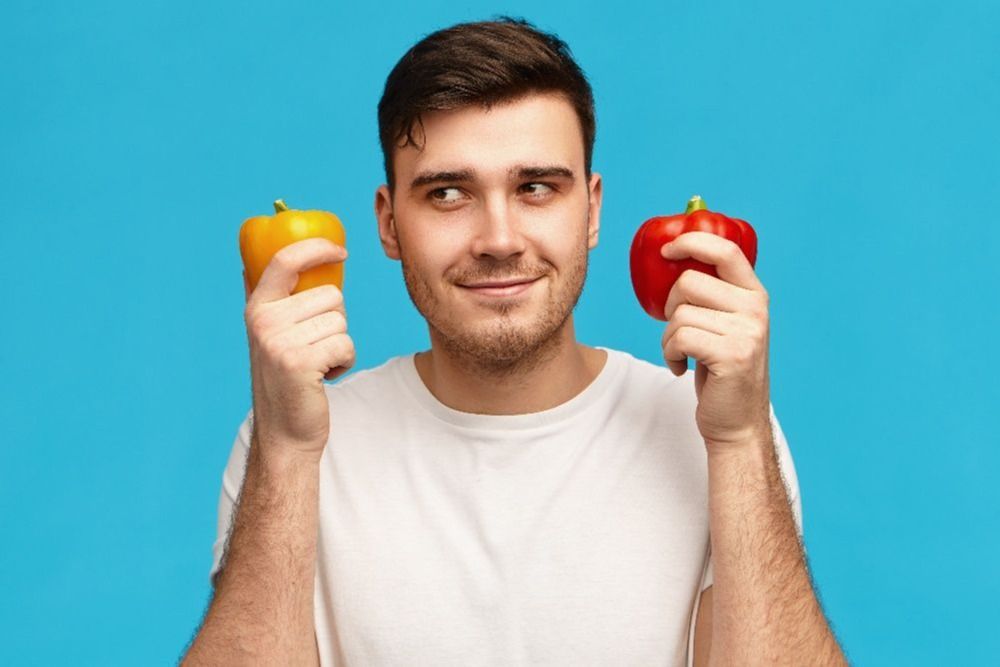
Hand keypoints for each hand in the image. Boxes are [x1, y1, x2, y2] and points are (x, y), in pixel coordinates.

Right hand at [242, 237, 353, 458]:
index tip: (339, 251)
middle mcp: (264, 321)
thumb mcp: (267, 336)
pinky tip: (325, 376)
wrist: (285, 432)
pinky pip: (346, 344)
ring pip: (342, 321)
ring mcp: (279, 342)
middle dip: (335, 321)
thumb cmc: (285, 381)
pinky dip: (345, 361)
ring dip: (340, 344)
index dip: (316, 248)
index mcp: (257, 308)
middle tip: (315, 347)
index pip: (285, 260)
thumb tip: (250, 262)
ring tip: (318, 363)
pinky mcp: (299, 362)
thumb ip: (265, 300)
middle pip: (332, 295)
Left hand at [659, 231, 770, 450]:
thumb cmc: (721, 372)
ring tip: (682, 354)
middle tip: (678, 330)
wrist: (738, 422)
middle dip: (670, 306)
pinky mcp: (732, 355)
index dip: (692, 241)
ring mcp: (747, 332)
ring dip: (668, 338)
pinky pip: (678, 338)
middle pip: (688, 282)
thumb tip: (674, 259)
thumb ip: (714, 296)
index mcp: (754, 295)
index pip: (726, 250)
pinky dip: (669, 354)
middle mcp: (755, 309)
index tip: (667, 250)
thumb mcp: (726, 325)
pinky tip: (681, 367)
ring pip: (679, 314)